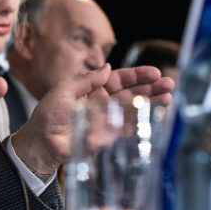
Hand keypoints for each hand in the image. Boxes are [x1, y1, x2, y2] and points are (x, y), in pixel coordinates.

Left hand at [11, 64, 174, 174]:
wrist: (42, 142)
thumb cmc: (48, 114)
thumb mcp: (63, 90)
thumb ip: (86, 80)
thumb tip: (108, 67)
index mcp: (93, 88)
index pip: (120, 79)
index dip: (137, 75)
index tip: (154, 72)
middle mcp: (104, 102)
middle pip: (132, 92)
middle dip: (151, 88)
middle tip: (169, 83)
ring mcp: (108, 119)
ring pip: (134, 108)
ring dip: (152, 103)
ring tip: (169, 97)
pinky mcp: (109, 136)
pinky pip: (129, 128)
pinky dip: (143, 121)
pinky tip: (157, 115)